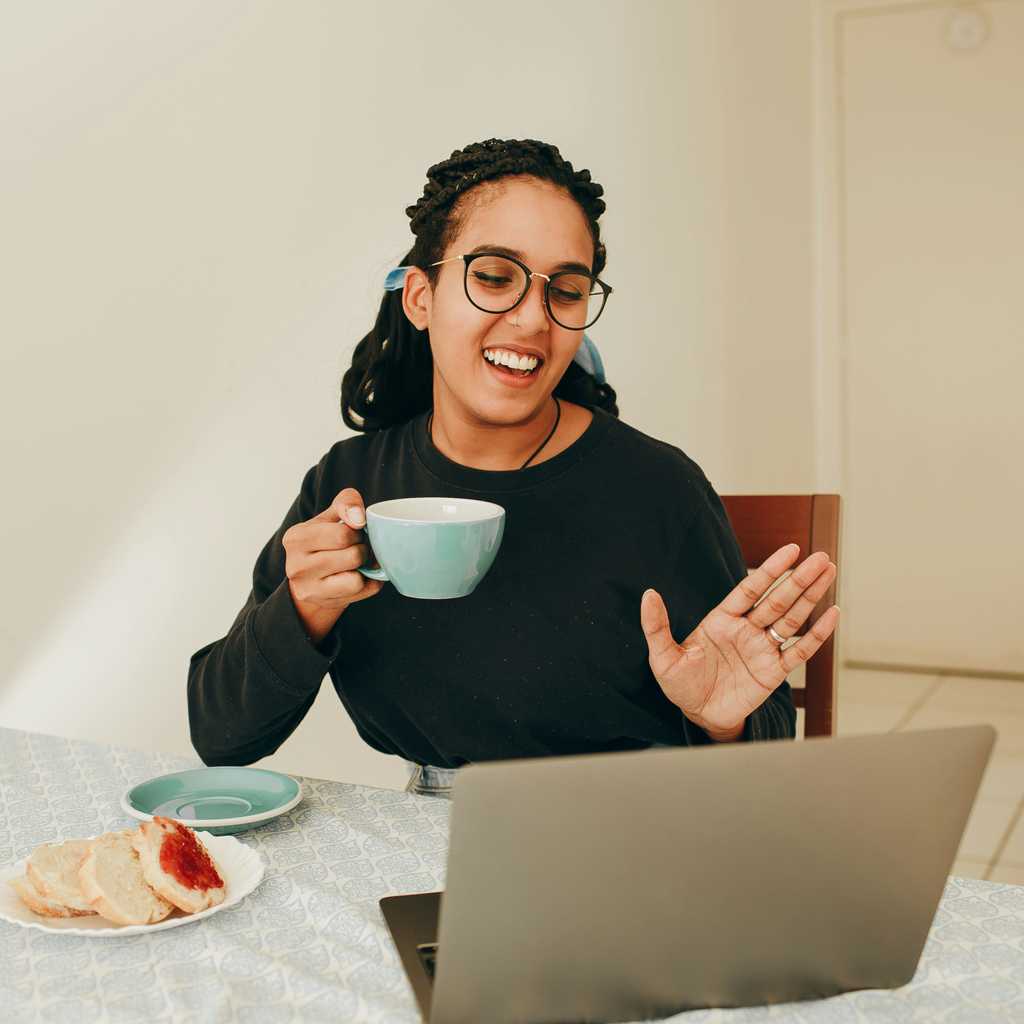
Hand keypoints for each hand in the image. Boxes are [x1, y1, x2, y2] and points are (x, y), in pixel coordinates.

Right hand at [283, 487, 382, 641]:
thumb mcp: (330, 516)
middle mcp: (296, 566)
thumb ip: (346, 503)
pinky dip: (368, 583)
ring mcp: (309, 588)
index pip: (342, 534)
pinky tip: (358, 576)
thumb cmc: (324, 541)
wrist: (311, 579)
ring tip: (357, 562)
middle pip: (353, 555)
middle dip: (363, 548)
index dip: (357, 531)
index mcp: (295, 538)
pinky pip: (361, 591)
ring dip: (365, 568)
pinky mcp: (323, 603)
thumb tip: (358, 517)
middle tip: (358, 546)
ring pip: (356, 578)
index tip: (354, 531)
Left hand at [640, 544, 839, 740]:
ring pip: (792, 619)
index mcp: (722, 620)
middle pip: (777, 599)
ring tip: (829, 572)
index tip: (791, 550)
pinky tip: (832, 614)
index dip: (770, 569)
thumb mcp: (663, 657)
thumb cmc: (680, 684)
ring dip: (811, 597)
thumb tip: (648, 594)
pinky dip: (817, 634)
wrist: (698, 716)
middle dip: (799, 579)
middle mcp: (746, 629)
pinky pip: (799, 651)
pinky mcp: (774, 672)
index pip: (750, 589)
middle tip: (822, 558)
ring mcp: (762, 649)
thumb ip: (657, 626)